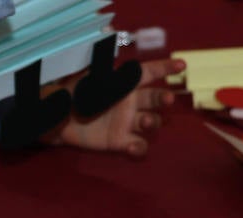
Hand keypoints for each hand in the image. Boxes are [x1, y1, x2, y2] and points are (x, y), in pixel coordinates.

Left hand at [49, 57, 184, 156]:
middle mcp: (132, 102)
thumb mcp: (86, 77)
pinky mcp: (120, 142)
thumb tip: (109, 44)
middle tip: (167, 100)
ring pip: (151, 122)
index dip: (165, 69)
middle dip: (164, 98)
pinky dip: (138, 148)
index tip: (181, 67)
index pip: (150, 73)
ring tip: (145, 121)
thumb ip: (101, 67)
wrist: (61, 119)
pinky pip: (137, 145)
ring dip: (152, 121)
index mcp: (126, 83)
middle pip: (155, 98)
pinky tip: (133, 147)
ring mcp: (127, 123)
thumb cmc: (76, 94)